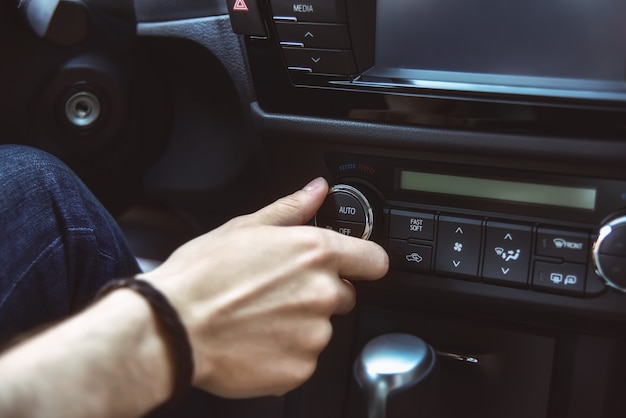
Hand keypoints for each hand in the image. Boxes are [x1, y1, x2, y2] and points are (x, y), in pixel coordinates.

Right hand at [140, 177, 388, 397]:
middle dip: (319, 294)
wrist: (172, 327)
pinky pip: (304, 358)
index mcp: (315, 253)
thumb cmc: (201, 276)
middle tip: (279, 293)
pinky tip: (257, 340)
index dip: (364, 263)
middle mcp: (322, 294)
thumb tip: (317, 190)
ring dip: (300, 325)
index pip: (374, 260)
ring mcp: (314, 335)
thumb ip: (291, 209)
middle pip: (344, 295)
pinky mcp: (300, 369)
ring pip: (322, 328)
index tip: (354, 267)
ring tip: (260, 318)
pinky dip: (287, 353)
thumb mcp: (245, 227)